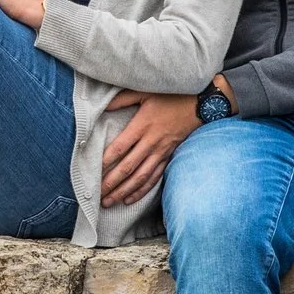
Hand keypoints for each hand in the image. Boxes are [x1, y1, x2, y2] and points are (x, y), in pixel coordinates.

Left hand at [100, 89, 200, 205]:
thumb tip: (102, 106)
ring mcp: (161, 151)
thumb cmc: (171, 95)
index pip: (121, 147)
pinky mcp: (169, 156)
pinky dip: (142, 190)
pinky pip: (154, 177)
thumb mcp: (145, 92)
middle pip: (128, 167)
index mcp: (143, 125)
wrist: (201, 103)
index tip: (92, 170)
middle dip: (111, 182)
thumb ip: (122, 99)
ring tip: (109, 202)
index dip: (106, 160)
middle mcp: (152, 142)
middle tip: (97, 194)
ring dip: (124, 191)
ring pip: (141, 177)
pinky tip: (129, 199)